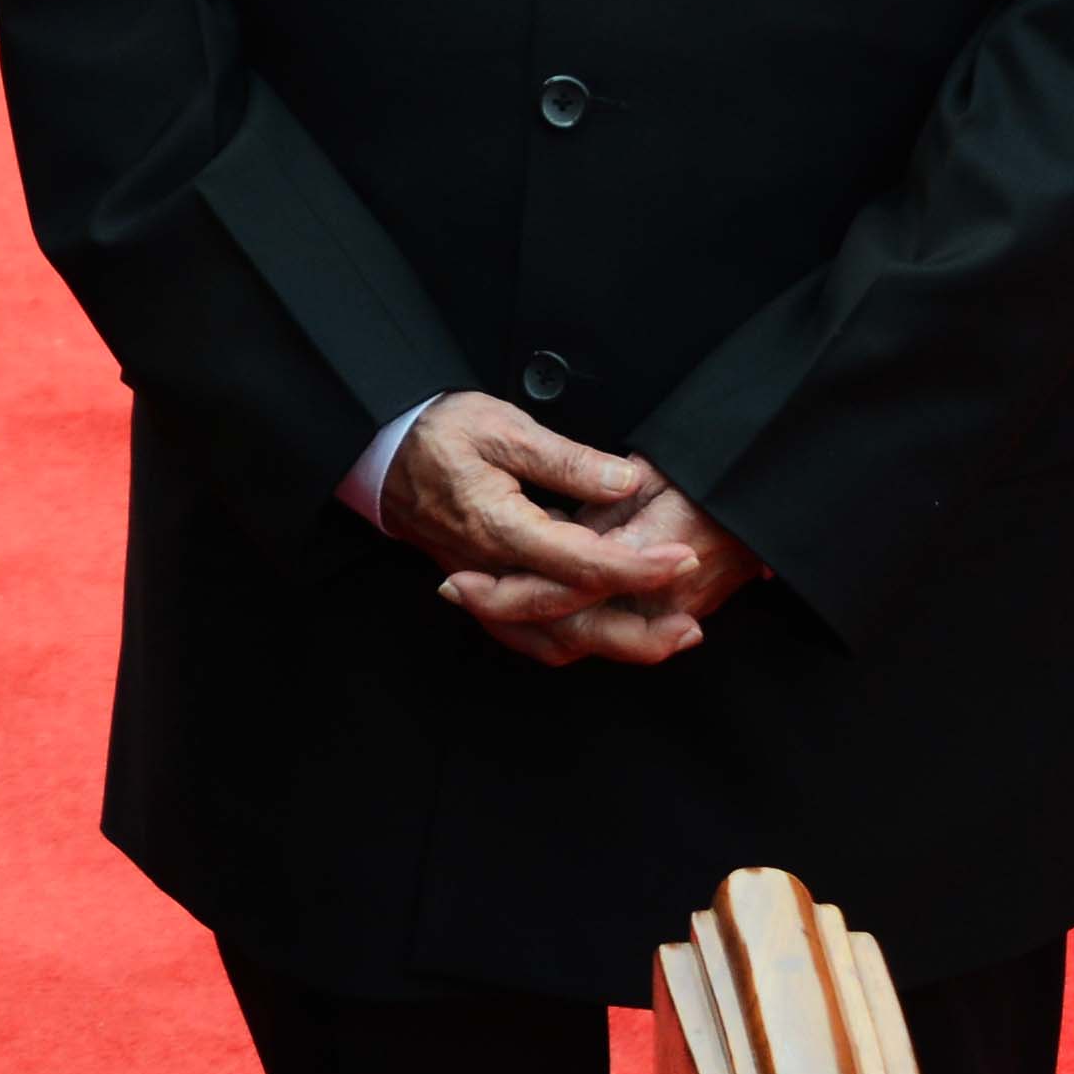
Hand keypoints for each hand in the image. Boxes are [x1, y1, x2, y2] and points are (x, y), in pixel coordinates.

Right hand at [382, 392, 716, 665]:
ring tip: (666, 637)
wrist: (382, 453)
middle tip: (691, 626)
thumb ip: (566, 460)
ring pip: (552, 641)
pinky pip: (530, 637)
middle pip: (571, 623)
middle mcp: (492, 573)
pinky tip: (608, 635)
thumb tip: (624, 482)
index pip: (580, 563)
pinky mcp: (485, 592)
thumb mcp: (502, 426)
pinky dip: (574, 644)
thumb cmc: (439, 434)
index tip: (682, 559)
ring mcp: (486, 589)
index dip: (637, 567)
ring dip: (612, 647)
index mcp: (499, 529)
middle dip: (637, 633)